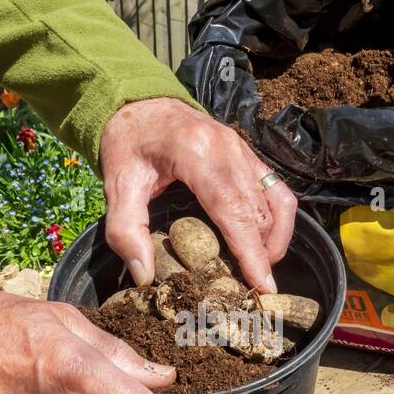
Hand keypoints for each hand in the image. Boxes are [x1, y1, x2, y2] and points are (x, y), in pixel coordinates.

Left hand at [98, 97, 296, 293]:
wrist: (138, 104)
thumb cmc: (128, 144)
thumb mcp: (117, 185)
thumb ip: (126, 231)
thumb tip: (144, 276)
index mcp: (198, 154)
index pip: (234, 210)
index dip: (251, 252)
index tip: (262, 285)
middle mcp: (229, 149)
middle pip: (260, 211)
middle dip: (263, 254)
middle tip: (252, 289)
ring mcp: (243, 149)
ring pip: (277, 201)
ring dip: (274, 239)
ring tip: (259, 269)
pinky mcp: (248, 154)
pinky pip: (275, 189)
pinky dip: (276, 220)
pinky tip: (262, 243)